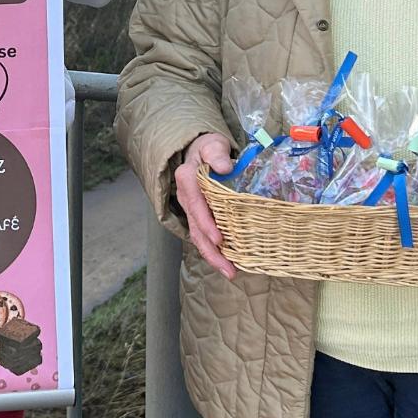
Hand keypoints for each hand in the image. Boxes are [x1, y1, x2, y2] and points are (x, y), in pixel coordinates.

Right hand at [171, 132, 239, 279]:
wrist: (200, 151)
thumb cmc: (210, 148)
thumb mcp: (213, 145)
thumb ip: (217, 154)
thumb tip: (224, 167)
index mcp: (187, 179)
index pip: (195, 205)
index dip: (206, 224)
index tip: (220, 239)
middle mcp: (185, 197)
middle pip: (196, 229)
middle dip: (212, 252)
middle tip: (229, 269)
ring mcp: (190, 209)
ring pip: (198, 237)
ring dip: (213, 257)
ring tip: (231, 273)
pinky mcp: (197, 216)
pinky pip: (203, 236)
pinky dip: (214, 251)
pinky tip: (229, 263)